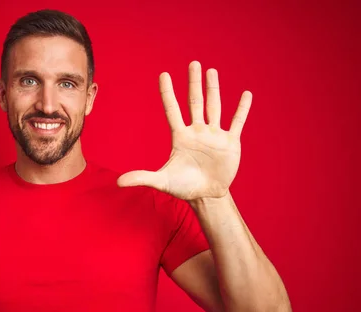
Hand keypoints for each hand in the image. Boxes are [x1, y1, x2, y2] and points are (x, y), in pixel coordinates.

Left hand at [117, 61, 251, 200]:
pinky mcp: (230, 143)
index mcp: (180, 137)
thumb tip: (117, 182)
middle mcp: (197, 131)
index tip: (164, 75)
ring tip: (212, 71)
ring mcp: (214, 135)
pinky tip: (246, 94)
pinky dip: (242, 109)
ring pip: (214, 106)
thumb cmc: (183, 187)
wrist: (206, 196)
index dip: (168, 93)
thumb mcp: (162, 181)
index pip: (172, 110)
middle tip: (194, 63)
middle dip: (194, 83)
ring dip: (214, 89)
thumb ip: (141, 178)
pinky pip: (237, 122)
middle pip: (195, 102)